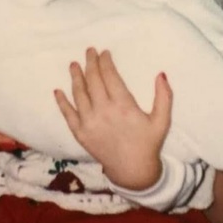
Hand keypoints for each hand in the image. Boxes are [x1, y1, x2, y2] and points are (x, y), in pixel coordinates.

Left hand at [55, 48, 172, 190]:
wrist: (132, 171)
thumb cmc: (148, 143)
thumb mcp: (162, 121)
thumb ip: (164, 96)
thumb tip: (161, 74)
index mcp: (123, 106)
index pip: (110, 76)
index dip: (106, 62)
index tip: (104, 52)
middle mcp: (104, 111)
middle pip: (93, 80)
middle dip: (90, 63)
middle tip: (89, 51)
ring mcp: (89, 123)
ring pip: (79, 94)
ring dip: (75, 77)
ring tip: (74, 65)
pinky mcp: (80, 134)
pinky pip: (68, 114)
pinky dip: (62, 102)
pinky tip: (58, 91)